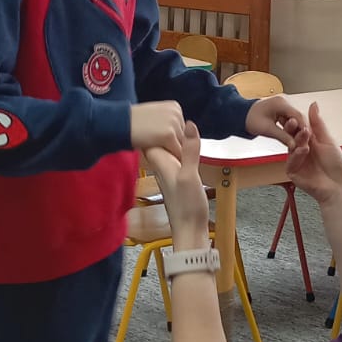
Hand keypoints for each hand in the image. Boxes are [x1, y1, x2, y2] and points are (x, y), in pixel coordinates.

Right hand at [130, 100, 184, 159]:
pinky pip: (176, 152)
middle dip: (173, 144)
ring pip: (182, 146)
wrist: (119, 124)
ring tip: (156, 150)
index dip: (173, 138)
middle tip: (158, 146)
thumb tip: (181, 136)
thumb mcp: (155, 116)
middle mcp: (177, 113)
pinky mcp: (168, 135)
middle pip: (184, 137)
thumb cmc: (132, 123)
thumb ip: (168, 122)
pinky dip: (169, 157)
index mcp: (175, 107)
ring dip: (171, 151)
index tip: (160, 140)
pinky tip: (158, 156)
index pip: (184, 128)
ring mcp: (174, 124)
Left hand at [147, 123, 210, 245]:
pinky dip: (180, 149)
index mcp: (162, 163)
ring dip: (171, 138)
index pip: (150, 138)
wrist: (190, 231)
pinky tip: (186, 146)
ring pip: (166, 150)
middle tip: (167, 111)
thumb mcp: (190, 175)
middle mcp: (163, 167)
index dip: (151, 124)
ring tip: (179, 122)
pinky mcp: (179, 179)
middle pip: (156, 142)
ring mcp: (170, 173)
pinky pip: (176, 158)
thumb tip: (189, 123)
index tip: (156, 110)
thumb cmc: (187, 206)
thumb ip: (190, 150)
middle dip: (160, 128)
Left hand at [245, 95, 307, 151]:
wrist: (240, 116)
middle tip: (304, 141)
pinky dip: (291, 128)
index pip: (298, 115)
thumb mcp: (267, 130)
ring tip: (298, 140)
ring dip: (296, 130)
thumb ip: (282, 137)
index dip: (304, 127)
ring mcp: (282, 106)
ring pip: (294, 119)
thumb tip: (294, 145)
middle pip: (298, 117)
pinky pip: (289, 120)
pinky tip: (292, 137)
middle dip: (301, 129)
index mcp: (280, 103)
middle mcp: (283, 102)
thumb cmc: (250, 119)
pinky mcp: (280, 111)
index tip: (307, 138)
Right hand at [285, 102, 341, 205]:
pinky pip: (290, 161)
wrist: (338, 185)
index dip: (297, 121)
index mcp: (310, 141)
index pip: (299, 128)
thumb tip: (314, 104)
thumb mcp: (328, 140)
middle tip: (294, 121)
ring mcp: (296, 161)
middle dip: (293, 129)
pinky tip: (303, 150)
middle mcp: (301, 150)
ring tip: (305, 136)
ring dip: (297, 140)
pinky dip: (296, 155)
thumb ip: (318, 123)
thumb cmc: (336, 165)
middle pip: (292, 137)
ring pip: (291, 147)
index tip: (295, 113)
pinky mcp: (293, 172)